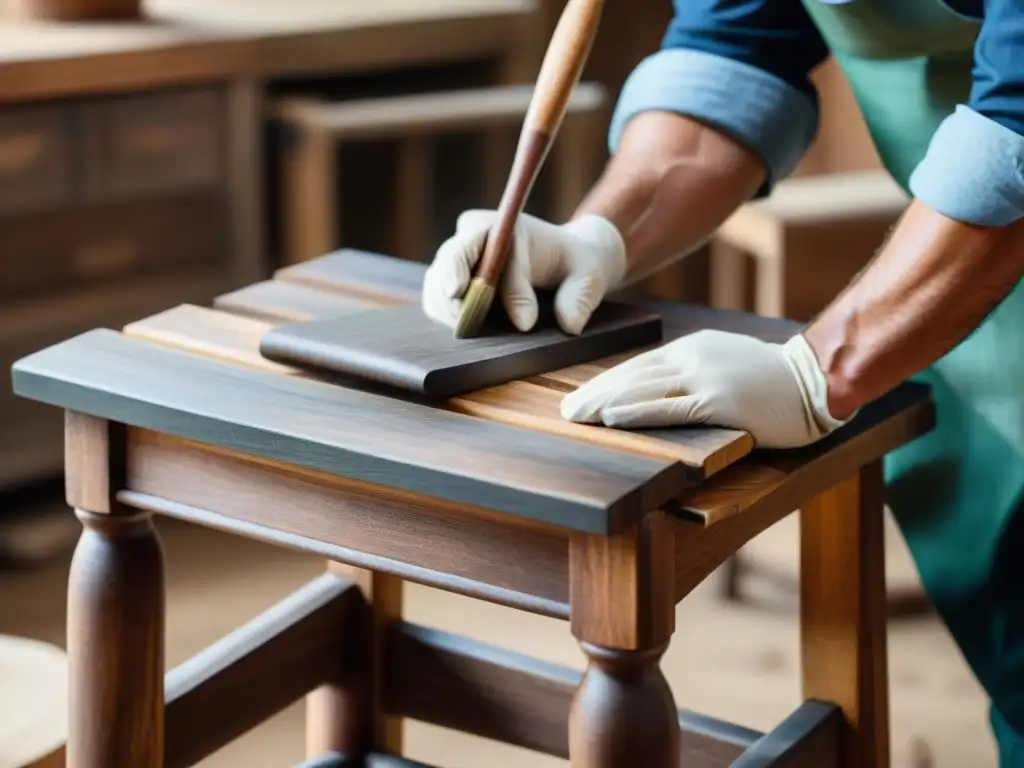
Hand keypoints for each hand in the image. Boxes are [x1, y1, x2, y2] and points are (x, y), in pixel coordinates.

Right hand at [422, 210, 626, 334]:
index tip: (526, 323)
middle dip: (459, 298)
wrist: (563, 263)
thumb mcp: (589, 276)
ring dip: (448, 310)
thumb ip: (580, 297)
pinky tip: (465, 329)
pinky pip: (434, 297)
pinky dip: (443, 315)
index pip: (497, 253)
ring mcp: (456, 255)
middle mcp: (473, 234)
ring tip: (471, 331)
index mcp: (507, 224)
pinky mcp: (447, 277)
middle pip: (452, 261)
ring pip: (437, 281)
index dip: (508, 289)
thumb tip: (568, 324)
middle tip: (471, 327)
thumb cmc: (576, 266)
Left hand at [560, 330, 849, 448]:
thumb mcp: (725, 361)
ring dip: (604, 404)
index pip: (638, 366)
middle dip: (594, 394)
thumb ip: (693, 371)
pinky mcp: (718, 402)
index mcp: (692, 347)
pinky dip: (636, 413)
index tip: (580, 397)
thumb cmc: (772, 379)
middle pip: (632, 376)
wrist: (815, 380)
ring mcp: (704, 378)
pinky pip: (669, 408)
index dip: (606, 383)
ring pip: (643, 390)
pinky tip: (612, 419)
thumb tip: (659, 388)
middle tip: (564, 411)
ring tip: (576, 417)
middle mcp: (692, 358)